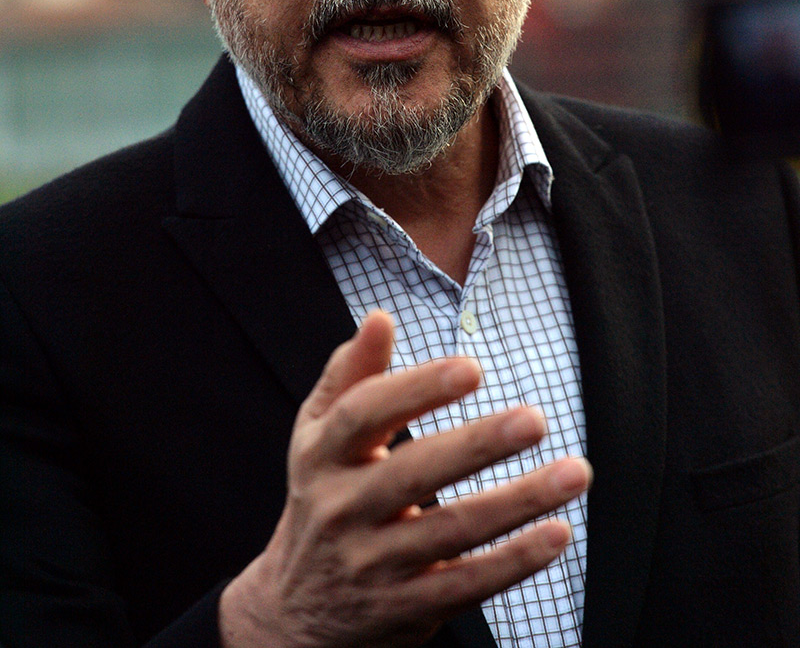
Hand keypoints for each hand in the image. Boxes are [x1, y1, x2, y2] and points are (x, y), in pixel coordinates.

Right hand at [219, 310, 590, 647]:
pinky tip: (557, 533)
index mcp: (321, 455)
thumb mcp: (319, 435)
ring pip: (452, 531)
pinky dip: (515, 561)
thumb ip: (352, 373)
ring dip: (519, 501)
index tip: (472, 368)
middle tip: (536, 418)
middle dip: (479, 444)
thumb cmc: (323, 496)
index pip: (365, 414)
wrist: (294, 614)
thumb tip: (380, 317)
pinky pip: (467, 584)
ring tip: (574, 472)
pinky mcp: (406, 610)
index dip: (417, 389)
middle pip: (413, 473)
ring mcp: (373, 564)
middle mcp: (342, 510)